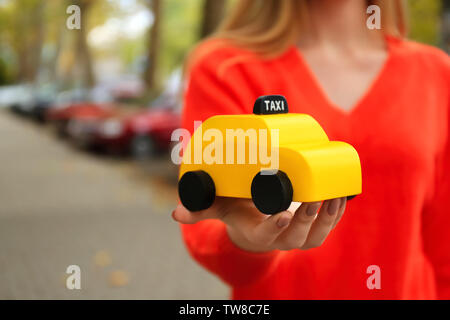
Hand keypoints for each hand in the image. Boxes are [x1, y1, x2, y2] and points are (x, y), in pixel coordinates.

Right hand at [172, 196, 346, 252]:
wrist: (259, 221)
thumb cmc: (241, 211)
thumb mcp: (223, 209)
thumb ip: (202, 209)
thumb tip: (175, 213)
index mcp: (259, 235)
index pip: (268, 235)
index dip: (276, 226)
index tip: (282, 212)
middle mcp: (282, 239)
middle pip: (298, 235)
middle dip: (307, 218)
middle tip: (313, 197)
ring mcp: (300, 236)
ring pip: (318, 232)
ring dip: (328, 214)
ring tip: (332, 193)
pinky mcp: (314, 228)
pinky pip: (329, 223)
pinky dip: (337, 209)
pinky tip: (340, 192)